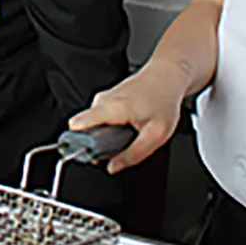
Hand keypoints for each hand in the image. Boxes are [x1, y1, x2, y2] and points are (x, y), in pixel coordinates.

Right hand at [68, 64, 189, 173]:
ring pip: (93, 124)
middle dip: (99, 142)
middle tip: (120, 144)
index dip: (80, 144)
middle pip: (86, 129)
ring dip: (106, 134)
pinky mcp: (106, 98)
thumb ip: (134, 154)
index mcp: (112, 108)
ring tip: (128, 133)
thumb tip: (114, 167)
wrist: (167, 77)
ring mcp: (103, 98)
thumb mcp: (156, 135)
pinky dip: (110, 125)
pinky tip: (127, 124)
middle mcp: (103, 101)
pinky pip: (100, 118)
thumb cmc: (164, 101)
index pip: (78, 125)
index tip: (90, 154)